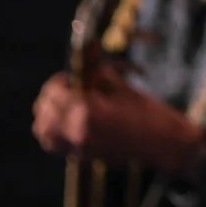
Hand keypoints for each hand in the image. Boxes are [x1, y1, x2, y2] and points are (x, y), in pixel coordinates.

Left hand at [31, 71, 204, 173]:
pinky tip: (65, 122)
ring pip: (43, 131)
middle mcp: (77, 132)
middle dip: (50, 97)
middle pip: (44, 112)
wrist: (162, 144)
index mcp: (88, 112)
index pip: (55, 94)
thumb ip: (98, 73)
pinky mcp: (81, 156)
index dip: (59, 81)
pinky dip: (51, 132)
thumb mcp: (122, 88)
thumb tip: (86, 49)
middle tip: (65, 88)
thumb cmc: (148, 113)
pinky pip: (54, 145)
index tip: (69, 76)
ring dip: (46, 115)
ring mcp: (78, 147)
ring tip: (62, 105)